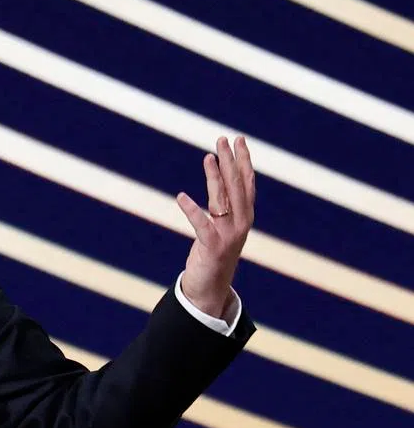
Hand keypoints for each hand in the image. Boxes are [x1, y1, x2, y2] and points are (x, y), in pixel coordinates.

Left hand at [176, 136, 255, 317]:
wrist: (210, 288)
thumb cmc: (213, 253)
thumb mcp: (222, 226)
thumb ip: (224, 205)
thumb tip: (220, 178)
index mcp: (244, 217)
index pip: (247, 183)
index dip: (243, 161)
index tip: (238, 140)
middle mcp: (241, 223)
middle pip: (237, 186)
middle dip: (231, 161)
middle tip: (224, 139)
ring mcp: (229, 236)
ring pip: (223, 200)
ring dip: (215, 177)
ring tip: (208, 157)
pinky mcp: (213, 247)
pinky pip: (202, 225)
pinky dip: (191, 210)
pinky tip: (181, 197)